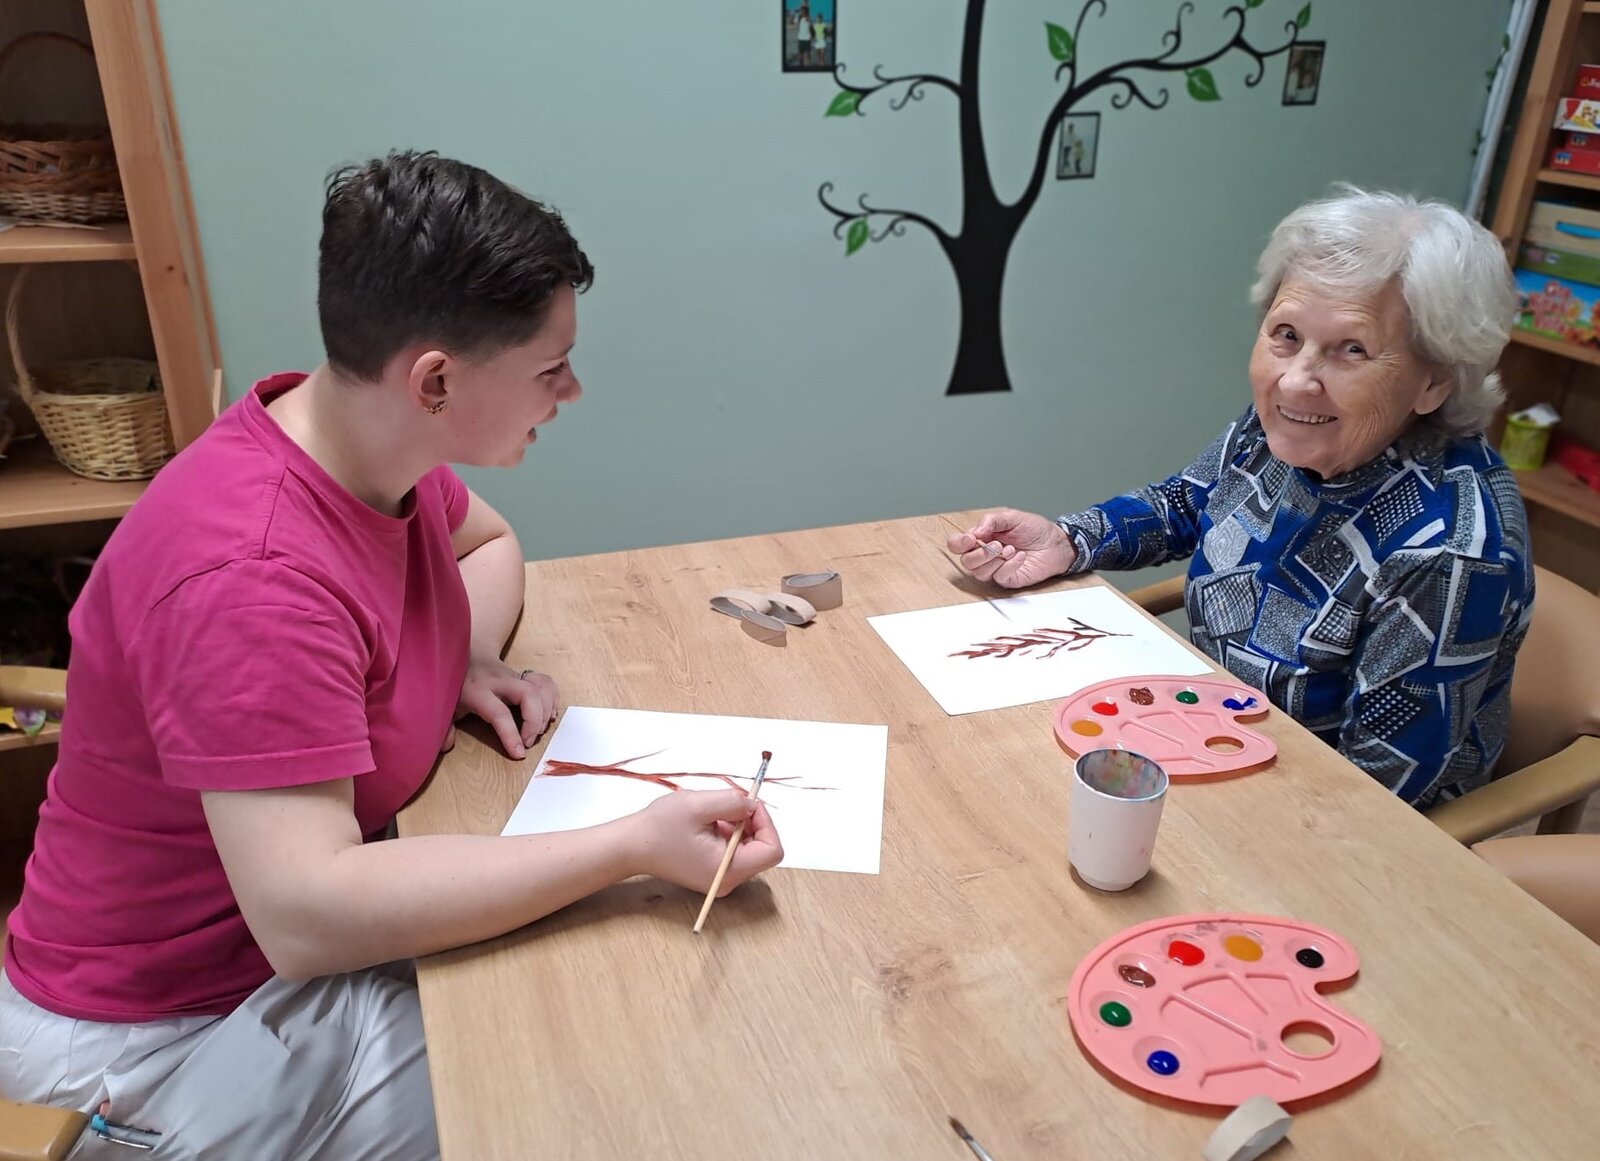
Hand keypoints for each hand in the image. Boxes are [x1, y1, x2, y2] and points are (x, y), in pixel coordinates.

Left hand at [444, 658, 558, 758]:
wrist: (467, 652)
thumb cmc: (456, 683)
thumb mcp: (444, 705)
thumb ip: (443, 726)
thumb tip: (446, 746)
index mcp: (477, 690)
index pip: (499, 713)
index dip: (511, 734)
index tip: (519, 753)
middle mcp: (499, 680)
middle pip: (528, 694)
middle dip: (536, 721)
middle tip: (530, 740)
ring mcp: (515, 675)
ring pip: (541, 687)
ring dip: (546, 711)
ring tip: (539, 730)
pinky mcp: (526, 674)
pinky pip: (546, 682)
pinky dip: (552, 699)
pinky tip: (548, 715)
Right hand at [625, 790, 783, 895]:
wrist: (631, 845)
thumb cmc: (659, 828)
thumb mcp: (699, 805)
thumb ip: (733, 802)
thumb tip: (753, 804)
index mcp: (728, 870)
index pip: (772, 850)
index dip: (766, 823)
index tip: (747, 804)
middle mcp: (728, 880)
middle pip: (762, 848)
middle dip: (750, 821)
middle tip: (729, 803)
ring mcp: (720, 878)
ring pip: (748, 846)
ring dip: (737, 824)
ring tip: (711, 814)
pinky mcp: (713, 871)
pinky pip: (734, 849)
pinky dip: (728, 831)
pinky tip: (706, 822)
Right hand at [945, 508, 1076, 587]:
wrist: (1056, 543)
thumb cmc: (1035, 530)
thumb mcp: (1012, 517)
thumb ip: (991, 521)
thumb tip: (975, 532)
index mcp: (982, 538)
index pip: (957, 544)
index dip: (959, 543)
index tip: (970, 538)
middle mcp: (985, 555)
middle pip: (965, 562)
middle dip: (979, 554)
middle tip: (997, 545)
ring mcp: (996, 569)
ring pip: (979, 573)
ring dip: (994, 560)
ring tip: (1010, 549)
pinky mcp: (1008, 579)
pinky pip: (999, 577)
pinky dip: (1009, 566)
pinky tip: (1020, 557)